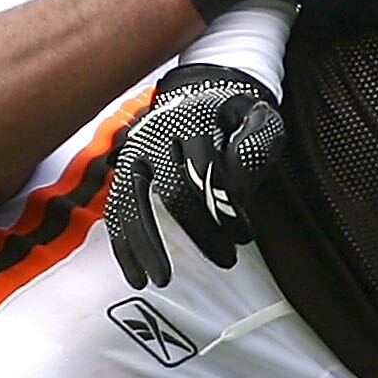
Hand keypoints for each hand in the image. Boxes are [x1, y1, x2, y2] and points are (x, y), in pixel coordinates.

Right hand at [106, 63, 285, 289]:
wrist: (202, 97)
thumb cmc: (237, 121)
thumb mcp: (260, 121)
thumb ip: (255, 147)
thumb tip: (236, 190)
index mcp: (195, 117)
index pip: (207, 168)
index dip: (225, 206)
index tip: (245, 236)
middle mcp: (157, 132)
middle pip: (173, 188)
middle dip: (200, 229)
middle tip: (226, 260)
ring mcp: (135, 152)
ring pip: (133, 201)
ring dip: (148, 244)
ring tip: (163, 280)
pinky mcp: (122, 172)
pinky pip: (116, 210)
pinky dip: (124, 245)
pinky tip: (136, 276)